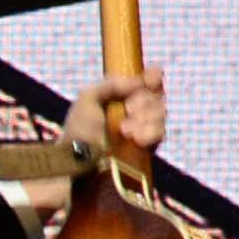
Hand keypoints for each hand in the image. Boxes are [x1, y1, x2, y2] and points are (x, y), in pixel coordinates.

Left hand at [12, 69, 168, 221]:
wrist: (78, 162)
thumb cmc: (78, 131)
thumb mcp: (88, 98)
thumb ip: (112, 83)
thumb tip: (139, 82)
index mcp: (122, 98)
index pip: (148, 82)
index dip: (153, 77)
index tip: (153, 76)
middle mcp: (135, 113)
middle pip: (157, 96)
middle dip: (143, 100)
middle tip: (128, 108)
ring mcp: (142, 131)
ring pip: (160, 113)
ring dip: (144, 117)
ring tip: (124, 129)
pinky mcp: (146, 150)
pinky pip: (160, 134)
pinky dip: (148, 132)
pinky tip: (133, 137)